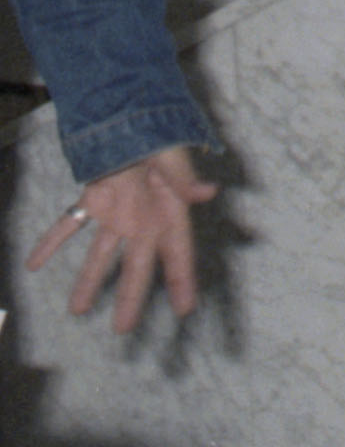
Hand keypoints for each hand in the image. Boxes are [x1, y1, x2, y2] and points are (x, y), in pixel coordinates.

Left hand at [23, 144, 210, 336]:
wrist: (132, 117)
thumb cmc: (160, 138)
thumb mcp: (175, 159)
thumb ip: (185, 180)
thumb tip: (208, 193)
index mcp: (170, 214)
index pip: (179, 254)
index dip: (182, 282)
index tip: (184, 310)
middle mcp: (143, 222)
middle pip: (136, 266)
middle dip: (130, 298)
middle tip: (123, 329)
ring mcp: (116, 215)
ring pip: (100, 255)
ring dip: (88, 282)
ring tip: (77, 310)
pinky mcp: (93, 202)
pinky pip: (68, 224)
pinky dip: (51, 242)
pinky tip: (34, 263)